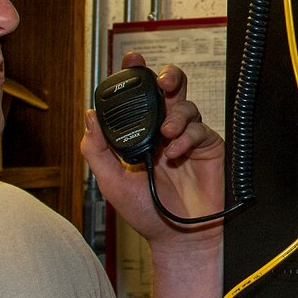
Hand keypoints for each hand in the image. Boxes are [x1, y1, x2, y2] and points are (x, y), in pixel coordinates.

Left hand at [82, 53, 226, 244]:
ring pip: (187, 105)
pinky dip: (187, 138)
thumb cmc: (145, 213)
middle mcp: (165, 131)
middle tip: (161, 81)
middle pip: (170, 89)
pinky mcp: (209, 148)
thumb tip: (89, 115)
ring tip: (166, 134)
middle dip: (167, 77)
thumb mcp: (110, 181)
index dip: (136, 76)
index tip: (131, 59)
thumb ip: (96, 149)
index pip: (139, 97)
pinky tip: (175, 155)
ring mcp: (188, 138)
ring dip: (176, 114)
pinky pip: (201, 130)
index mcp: (141, 133)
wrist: (175, 238)